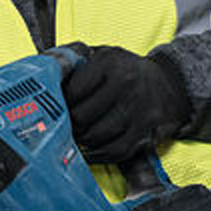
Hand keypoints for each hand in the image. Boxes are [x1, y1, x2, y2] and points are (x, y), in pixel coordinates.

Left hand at [59, 42, 189, 163]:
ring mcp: (137, 109)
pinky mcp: (146, 131)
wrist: (170, 83)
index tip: (53, 108)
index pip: (72, 91)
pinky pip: (115, 151)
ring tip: (74, 137)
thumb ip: (76, 64)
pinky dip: (98, 155)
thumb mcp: (104, 55)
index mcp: (109, 63)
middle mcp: (125, 84)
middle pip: (82, 116)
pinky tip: (89, 151)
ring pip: (96, 135)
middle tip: (60, 127)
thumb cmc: (126, 71)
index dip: (58, 103)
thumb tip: (41, 77)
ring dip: (81, 140)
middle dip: (67, 125)